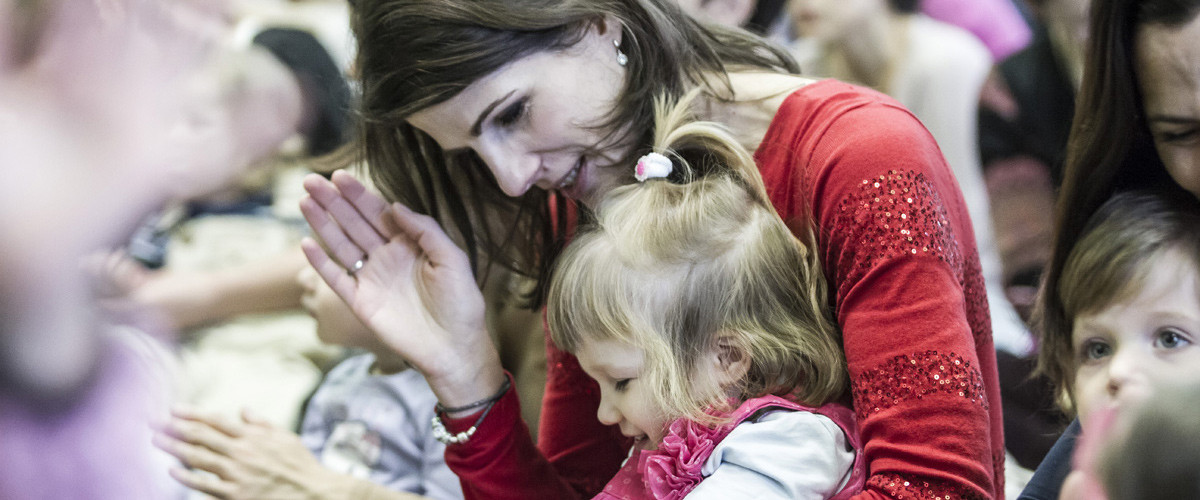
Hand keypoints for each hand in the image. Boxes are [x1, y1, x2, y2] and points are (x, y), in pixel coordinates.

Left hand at [155, 407, 346, 499]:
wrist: (314, 493)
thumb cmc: (301, 465)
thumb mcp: (286, 437)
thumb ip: (262, 423)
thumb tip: (243, 410)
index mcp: (253, 437)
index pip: (216, 421)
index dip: (192, 414)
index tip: (173, 410)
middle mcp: (242, 452)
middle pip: (201, 436)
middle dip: (174, 427)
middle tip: (153, 421)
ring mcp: (237, 474)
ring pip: (198, 457)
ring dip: (174, 447)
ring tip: (156, 440)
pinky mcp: (236, 495)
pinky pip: (205, 485)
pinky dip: (187, 477)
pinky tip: (172, 470)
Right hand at [299, 171, 503, 405]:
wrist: (455, 346)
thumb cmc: (461, 303)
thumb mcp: (453, 259)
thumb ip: (425, 230)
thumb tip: (396, 206)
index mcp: (409, 244)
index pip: (379, 213)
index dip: (359, 194)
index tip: (340, 175)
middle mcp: (387, 258)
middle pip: (354, 223)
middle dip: (334, 201)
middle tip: (311, 181)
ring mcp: (372, 279)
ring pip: (341, 245)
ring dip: (323, 223)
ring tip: (305, 201)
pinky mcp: (361, 302)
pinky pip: (336, 279)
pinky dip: (320, 263)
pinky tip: (307, 243)